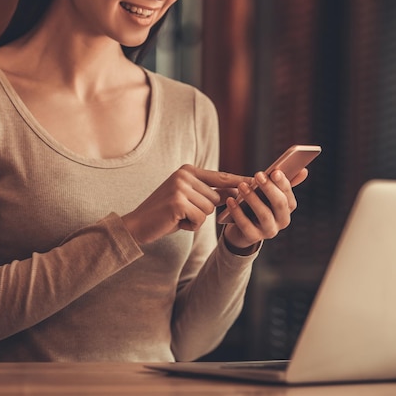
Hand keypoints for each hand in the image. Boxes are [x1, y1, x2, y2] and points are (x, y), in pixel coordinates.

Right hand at [122, 164, 249, 244]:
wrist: (137, 224)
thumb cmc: (165, 213)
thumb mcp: (187, 197)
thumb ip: (209, 193)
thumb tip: (238, 193)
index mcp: (188, 170)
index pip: (221, 177)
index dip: (240, 182)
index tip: (258, 182)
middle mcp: (184, 175)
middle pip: (216, 198)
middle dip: (203, 211)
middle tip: (182, 212)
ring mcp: (180, 188)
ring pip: (209, 210)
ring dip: (196, 219)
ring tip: (177, 216)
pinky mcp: (178, 202)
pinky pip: (199, 219)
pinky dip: (189, 226)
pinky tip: (174, 222)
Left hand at [222, 168, 308, 250]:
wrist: (241, 230)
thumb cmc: (256, 206)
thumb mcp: (267, 194)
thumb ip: (281, 183)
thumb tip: (303, 170)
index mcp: (287, 207)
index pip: (288, 194)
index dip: (282, 183)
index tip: (274, 171)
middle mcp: (282, 220)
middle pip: (279, 204)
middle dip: (269, 189)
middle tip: (258, 175)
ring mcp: (269, 231)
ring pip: (264, 215)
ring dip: (253, 199)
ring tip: (242, 186)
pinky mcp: (253, 237)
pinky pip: (246, 225)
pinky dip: (238, 212)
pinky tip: (231, 201)